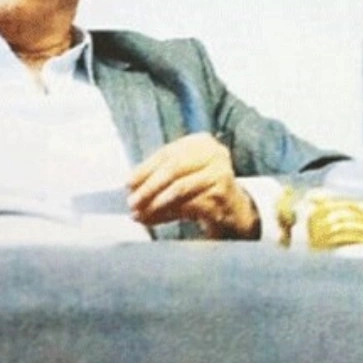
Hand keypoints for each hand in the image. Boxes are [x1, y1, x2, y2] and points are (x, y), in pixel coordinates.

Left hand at [127, 132, 258, 238]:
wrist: (234, 211)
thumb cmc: (202, 190)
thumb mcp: (182, 175)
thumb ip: (160, 175)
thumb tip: (131, 186)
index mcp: (202, 142)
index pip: (168, 153)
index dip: (145, 169)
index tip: (128, 183)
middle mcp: (215, 154)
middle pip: (173, 168)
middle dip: (148, 186)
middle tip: (131, 201)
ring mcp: (221, 174)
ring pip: (179, 189)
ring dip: (155, 203)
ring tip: (139, 214)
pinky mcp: (222, 197)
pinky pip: (188, 206)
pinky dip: (166, 214)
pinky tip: (153, 220)